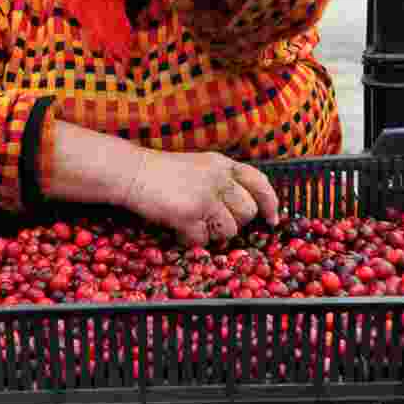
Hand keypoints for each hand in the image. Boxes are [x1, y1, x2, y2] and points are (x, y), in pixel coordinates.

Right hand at [121, 149, 279, 246]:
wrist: (132, 173)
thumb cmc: (162, 174)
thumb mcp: (200, 167)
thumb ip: (222, 182)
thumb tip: (243, 210)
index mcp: (223, 165)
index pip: (260, 183)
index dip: (270, 204)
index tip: (271, 220)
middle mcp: (219, 178)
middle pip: (247, 212)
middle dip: (235, 222)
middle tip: (213, 222)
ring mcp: (205, 196)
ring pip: (229, 230)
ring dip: (213, 233)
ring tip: (193, 224)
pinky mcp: (190, 213)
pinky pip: (203, 239)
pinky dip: (191, 239)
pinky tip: (179, 228)